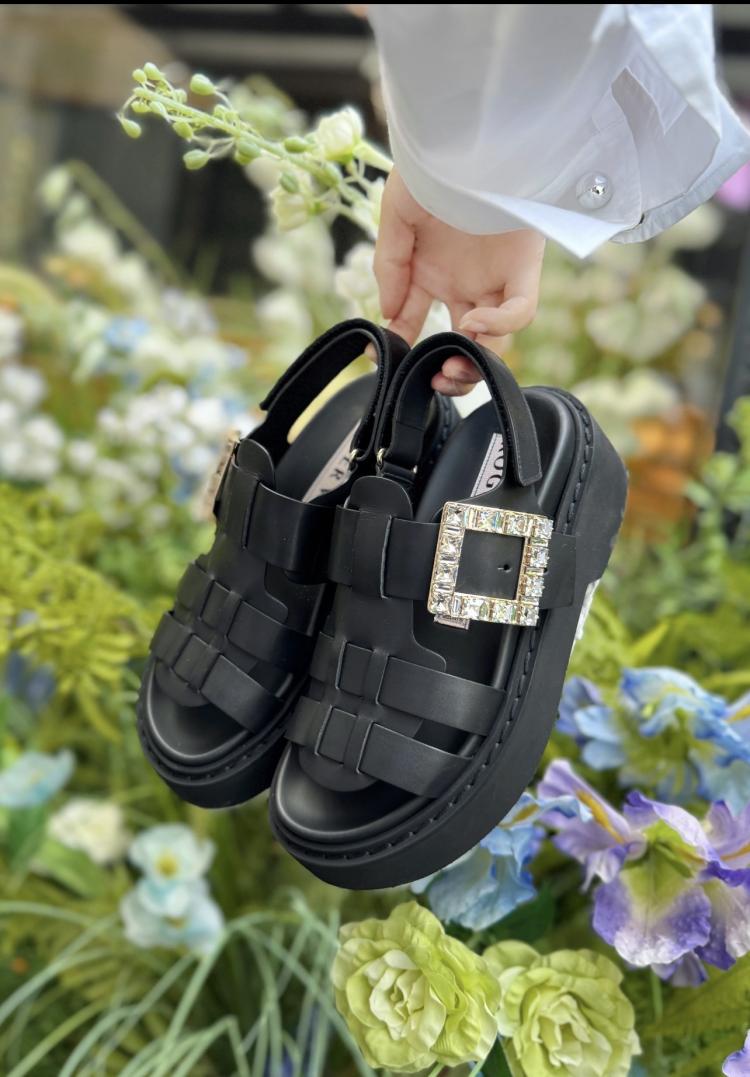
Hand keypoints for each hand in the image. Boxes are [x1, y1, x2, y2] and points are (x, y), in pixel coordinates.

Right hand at [374, 168, 545, 394]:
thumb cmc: (429, 166)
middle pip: (462, 344)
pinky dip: (499, 326)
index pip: (415, 324)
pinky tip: (474, 323)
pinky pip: (520, 312)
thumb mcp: (395, 216)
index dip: (401, 346)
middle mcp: (464, 282)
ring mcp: (495, 279)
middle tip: (434, 380)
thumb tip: (388, 313)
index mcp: (431, 273)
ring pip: (494, 340)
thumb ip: (389, 266)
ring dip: (474, 360)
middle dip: (450, 370)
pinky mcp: (524, 269)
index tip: (385, 360)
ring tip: (453, 364)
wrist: (467, 132)